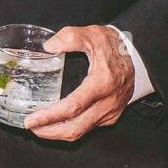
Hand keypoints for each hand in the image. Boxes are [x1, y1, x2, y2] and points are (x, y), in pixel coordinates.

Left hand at [25, 25, 134, 140]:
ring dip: (58, 133)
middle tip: (29, 126)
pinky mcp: (110, 115)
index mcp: (101, 84)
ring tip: (37, 128)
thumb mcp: (91, 35)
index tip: (31, 120)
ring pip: (82, 130)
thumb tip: (48, 46)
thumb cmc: (112, 46)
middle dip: (49, 131)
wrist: (137, 56)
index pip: (72, 107)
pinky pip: (88, 127)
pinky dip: (70, 128)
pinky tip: (55, 123)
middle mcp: (107, 103)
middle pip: (76, 127)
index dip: (50, 116)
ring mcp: (110, 111)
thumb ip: (69, 37)